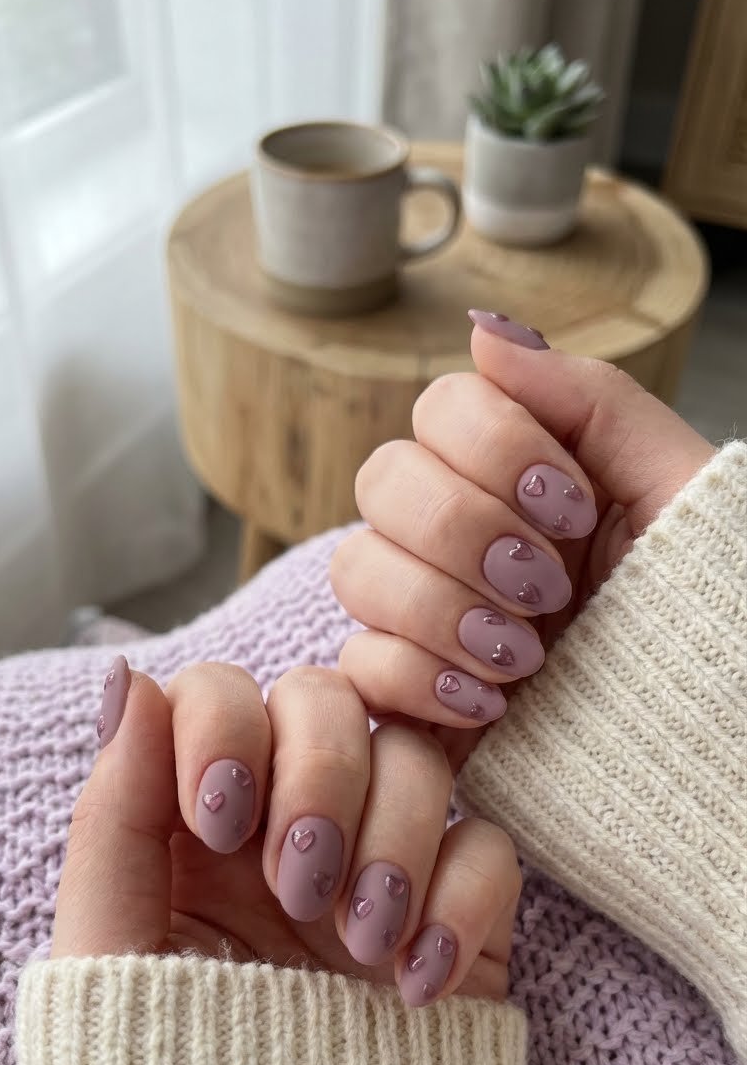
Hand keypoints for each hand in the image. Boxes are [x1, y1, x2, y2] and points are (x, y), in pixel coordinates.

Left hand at [53, 658, 519, 1006]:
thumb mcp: (113, 950)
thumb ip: (114, 811)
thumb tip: (129, 679)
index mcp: (199, 817)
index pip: (221, 692)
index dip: (227, 726)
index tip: (220, 818)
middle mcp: (288, 820)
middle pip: (326, 700)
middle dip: (319, 778)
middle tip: (297, 886)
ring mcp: (377, 859)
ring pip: (414, 758)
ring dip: (391, 841)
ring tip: (358, 946)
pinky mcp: (455, 910)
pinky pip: (489, 846)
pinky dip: (461, 901)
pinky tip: (417, 984)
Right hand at [330, 313, 712, 760]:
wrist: (707, 736)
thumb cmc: (706, 610)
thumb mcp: (671, 488)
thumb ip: (586, 398)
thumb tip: (483, 329)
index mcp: (521, 476)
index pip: (442, 410)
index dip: (496, 451)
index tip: (570, 509)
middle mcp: (463, 536)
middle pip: (383, 480)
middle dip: (465, 531)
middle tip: (546, 586)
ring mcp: (431, 616)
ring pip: (357, 568)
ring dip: (442, 608)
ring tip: (527, 655)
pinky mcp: (412, 697)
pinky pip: (357, 664)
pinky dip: (418, 679)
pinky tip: (493, 703)